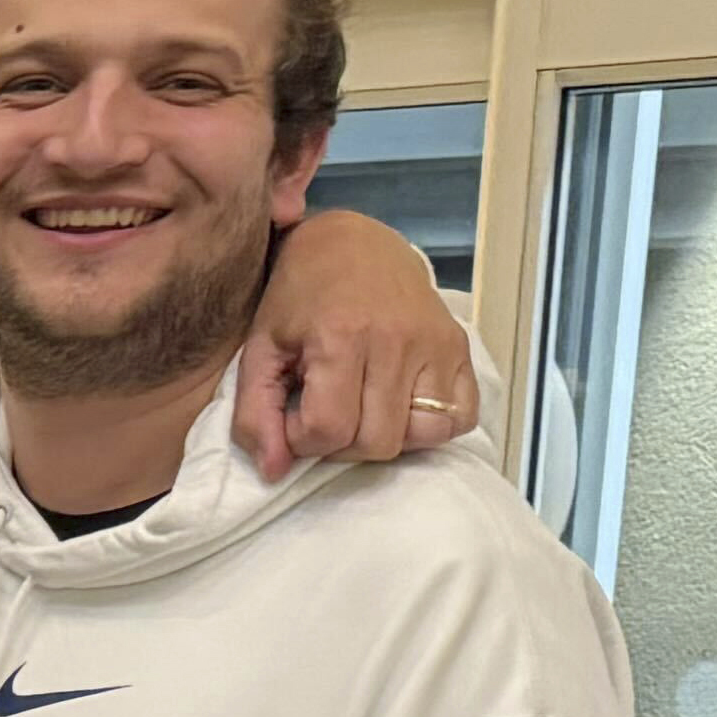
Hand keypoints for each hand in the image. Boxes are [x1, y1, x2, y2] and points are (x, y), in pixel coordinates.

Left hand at [236, 210, 475, 479]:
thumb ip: (254, 414)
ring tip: (363, 410)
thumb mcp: (260, 350)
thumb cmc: (298, 298)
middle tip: (327, 413)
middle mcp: (397, 341)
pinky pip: (461, 417)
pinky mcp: (462, 348)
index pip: (328, 429)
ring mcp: (437, 344)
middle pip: (376, 441)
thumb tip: (274, 472)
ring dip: (386, 436)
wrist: (353, 245)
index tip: (295, 416)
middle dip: (342, 444)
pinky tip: (401, 406)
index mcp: (341, 337)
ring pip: (421, 435)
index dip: (302, 439)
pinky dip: (432, 425)